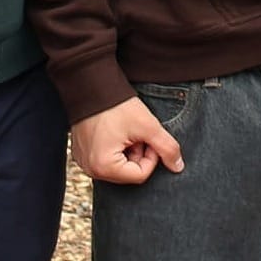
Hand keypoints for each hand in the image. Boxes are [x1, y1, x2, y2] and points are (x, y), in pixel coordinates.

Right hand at [70, 95, 184, 184]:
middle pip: (129, 172)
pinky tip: (115, 131)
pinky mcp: (82, 153)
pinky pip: (106, 158)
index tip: (147, 136)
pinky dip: (115, 148)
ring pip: (119, 165)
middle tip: (136, 132)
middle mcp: (91, 169)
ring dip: (128, 150)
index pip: (141, 175)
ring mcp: (84, 162)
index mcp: (104, 167)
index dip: (151, 156)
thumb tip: (178, 167)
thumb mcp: (148, 126)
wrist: (92, 86)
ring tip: (125, 130)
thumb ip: (167, 148)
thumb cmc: (116, 105)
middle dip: (138, 153)